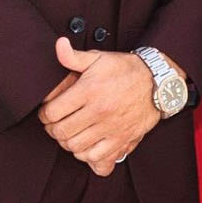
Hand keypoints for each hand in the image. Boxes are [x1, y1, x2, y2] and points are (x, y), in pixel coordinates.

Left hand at [39, 37, 158, 174]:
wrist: (157, 82)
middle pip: (61, 132)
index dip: (44, 114)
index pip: (52, 112)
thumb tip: (58, 45)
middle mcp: (98, 111)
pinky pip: (97, 157)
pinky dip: (86, 155)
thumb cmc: (125, 70)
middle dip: (52, 130)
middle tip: (55, 125)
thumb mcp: (98, 58)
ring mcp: (111, 127)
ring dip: (67, 142)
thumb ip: (73, 56)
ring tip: (69, 134)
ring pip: (75, 147)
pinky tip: (85, 146)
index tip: (47, 112)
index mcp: (89, 90)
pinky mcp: (122, 139)